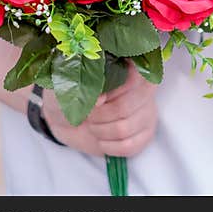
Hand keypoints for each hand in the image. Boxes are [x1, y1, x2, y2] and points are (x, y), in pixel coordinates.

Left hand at [42, 66, 158, 157]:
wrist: (66, 116)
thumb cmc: (70, 92)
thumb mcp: (71, 81)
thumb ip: (86, 83)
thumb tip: (100, 100)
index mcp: (129, 65)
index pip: (132, 78)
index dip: (109, 92)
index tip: (94, 98)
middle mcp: (144, 87)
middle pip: (124, 107)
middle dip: (98, 115)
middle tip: (88, 113)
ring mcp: (147, 111)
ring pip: (124, 129)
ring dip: (100, 130)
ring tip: (94, 124)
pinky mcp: (145, 134)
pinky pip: (128, 146)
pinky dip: (108, 146)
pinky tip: (103, 137)